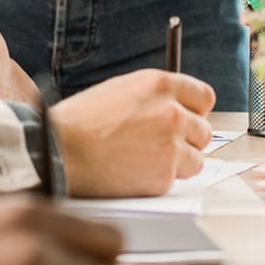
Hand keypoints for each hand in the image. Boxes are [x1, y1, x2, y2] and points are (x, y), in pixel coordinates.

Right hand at [50, 69, 214, 196]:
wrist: (60, 152)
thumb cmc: (81, 121)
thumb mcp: (120, 90)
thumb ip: (153, 96)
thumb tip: (177, 106)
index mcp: (159, 85)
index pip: (204, 96)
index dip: (195, 111)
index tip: (188, 119)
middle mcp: (171, 112)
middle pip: (204, 130)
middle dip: (188, 139)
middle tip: (162, 145)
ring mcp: (170, 145)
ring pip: (196, 158)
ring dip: (178, 162)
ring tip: (145, 160)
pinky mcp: (165, 175)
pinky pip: (177, 179)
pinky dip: (160, 180)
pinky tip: (135, 173)